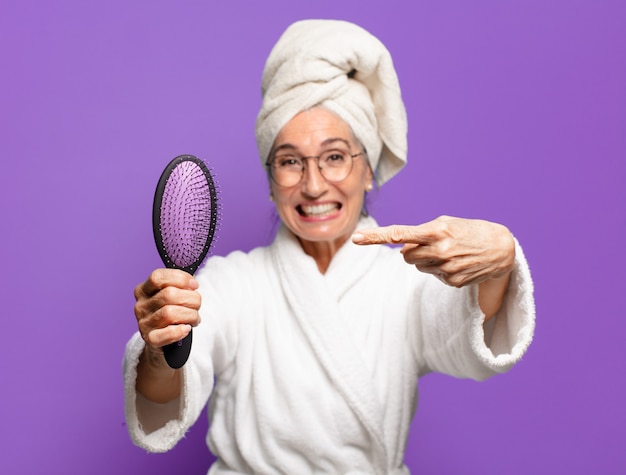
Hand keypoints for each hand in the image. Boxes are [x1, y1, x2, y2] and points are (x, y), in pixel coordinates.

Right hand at [133, 268, 201, 349]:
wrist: (163, 342)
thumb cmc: (171, 313)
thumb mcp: (172, 296)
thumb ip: (180, 286)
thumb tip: (192, 283)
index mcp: (144, 290)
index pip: (158, 277)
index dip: (180, 278)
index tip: (194, 285)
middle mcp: (141, 305)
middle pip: (169, 294)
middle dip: (192, 299)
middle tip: (197, 305)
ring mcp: (144, 323)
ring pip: (170, 313)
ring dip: (190, 315)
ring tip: (195, 318)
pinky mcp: (150, 339)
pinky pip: (167, 334)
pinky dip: (180, 331)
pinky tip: (187, 328)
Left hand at [352, 215, 514, 287]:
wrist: (501, 249)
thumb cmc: (467, 230)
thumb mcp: (446, 223)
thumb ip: (421, 233)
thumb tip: (402, 250)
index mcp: (436, 230)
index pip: (400, 233)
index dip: (376, 237)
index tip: (357, 238)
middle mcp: (440, 249)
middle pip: (405, 255)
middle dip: (412, 250)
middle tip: (432, 244)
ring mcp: (446, 267)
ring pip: (417, 266)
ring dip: (425, 259)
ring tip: (448, 252)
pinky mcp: (453, 281)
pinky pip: (432, 276)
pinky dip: (440, 269)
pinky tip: (456, 263)